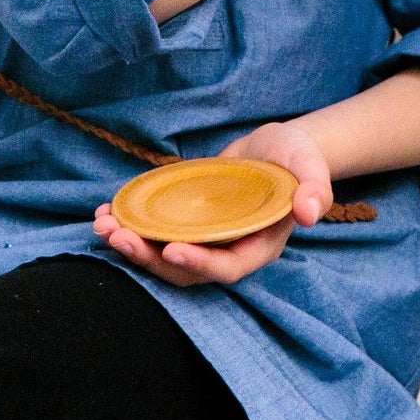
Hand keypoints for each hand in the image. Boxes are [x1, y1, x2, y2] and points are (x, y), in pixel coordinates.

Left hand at [93, 117, 334, 289]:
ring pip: (164, 257)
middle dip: (150, 259)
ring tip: (103, 226)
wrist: (275, 149)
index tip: (171, 249)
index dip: (200, 264)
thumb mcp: (310, 165)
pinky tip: (106, 212)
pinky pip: (156, 235)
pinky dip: (130, 227)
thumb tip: (310, 213)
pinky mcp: (187, 226)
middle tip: (118, 238)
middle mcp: (228, 251)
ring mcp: (205, 241)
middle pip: (186, 270)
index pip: (228, 268)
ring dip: (132, 247)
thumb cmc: (295, 157)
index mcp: (259, 247)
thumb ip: (316, 188)